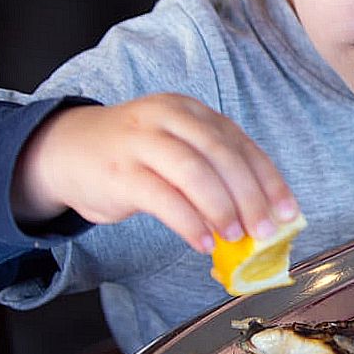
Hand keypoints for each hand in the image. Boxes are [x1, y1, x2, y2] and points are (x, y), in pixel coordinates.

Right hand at [11, 93, 300, 253]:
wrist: (65, 151)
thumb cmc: (133, 157)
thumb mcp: (175, 149)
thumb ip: (212, 173)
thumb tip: (258, 218)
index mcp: (191, 111)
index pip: (240, 144)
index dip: (268, 179)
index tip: (289, 212)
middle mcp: (169, 118)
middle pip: (222, 155)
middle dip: (251, 196)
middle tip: (266, 231)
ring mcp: (142, 141)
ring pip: (194, 172)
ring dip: (222, 208)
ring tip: (236, 237)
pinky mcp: (119, 171)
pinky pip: (162, 197)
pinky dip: (188, 222)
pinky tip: (202, 242)